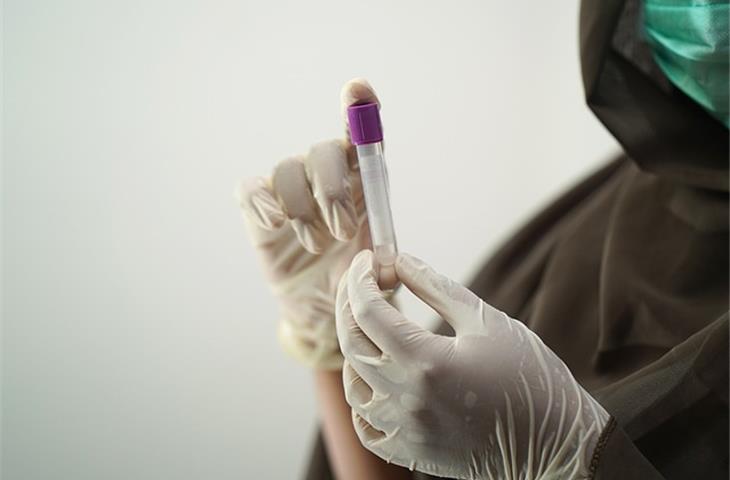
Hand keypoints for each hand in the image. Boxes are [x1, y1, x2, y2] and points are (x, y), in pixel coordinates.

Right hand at [236, 79, 379, 368]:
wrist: (324, 311)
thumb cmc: (357, 282)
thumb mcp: (381, 276)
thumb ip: (385, 264)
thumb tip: (380, 262)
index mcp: (363, 181)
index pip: (362, 137)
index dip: (359, 109)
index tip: (357, 89)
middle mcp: (326, 176)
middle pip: (323, 152)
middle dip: (333, 192)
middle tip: (342, 233)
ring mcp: (290, 189)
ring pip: (288, 170)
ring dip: (303, 211)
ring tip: (317, 246)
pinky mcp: (259, 208)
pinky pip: (251, 189)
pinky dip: (263, 203)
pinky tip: (277, 224)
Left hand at [336, 250, 609, 478]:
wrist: (557, 444)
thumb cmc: (529, 378)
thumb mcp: (488, 322)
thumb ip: (438, 288)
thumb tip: (401, 260)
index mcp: (427, 362)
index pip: (368, 311)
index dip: (360, 279)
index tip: (367, 260)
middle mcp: (407, 400)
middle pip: (352, 344)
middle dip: (349, 305)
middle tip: (361, 283)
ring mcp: (405, 431)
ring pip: (353, 386)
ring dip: (354, 350)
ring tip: (372, 328)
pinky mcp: (411, 453)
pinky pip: (365, 427)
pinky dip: (362, 398)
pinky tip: (375, 378)